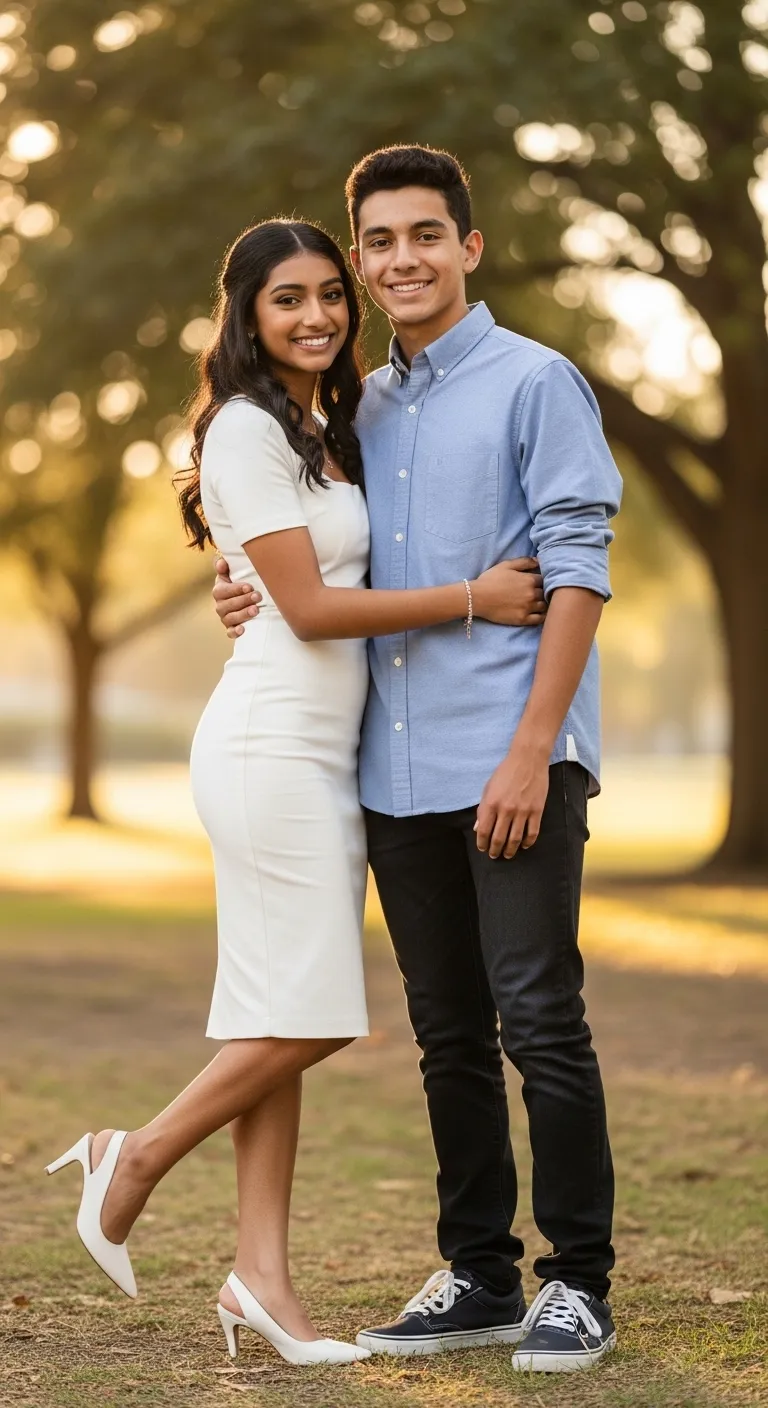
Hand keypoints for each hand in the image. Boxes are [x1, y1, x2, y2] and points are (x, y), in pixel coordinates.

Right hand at [212, 555, 261, 637]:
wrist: (247, 600)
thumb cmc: (240, 584)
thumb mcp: (232, 573)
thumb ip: (225, 567)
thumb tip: (222, 562)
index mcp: (219, 591)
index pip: (222, 591)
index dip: (235, 589)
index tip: (249, 586)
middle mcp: (220, 605)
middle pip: (227, 605)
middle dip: (243, 600)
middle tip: (258, 596)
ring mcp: (225, 618)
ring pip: (230, 618)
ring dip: (243, 614)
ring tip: (256, 610)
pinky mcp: (231, 628)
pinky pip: (230, 632)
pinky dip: (235, 632)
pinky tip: (243, 629)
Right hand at [471, 559, 545, 626]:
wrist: (477, 598)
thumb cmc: (490, 580)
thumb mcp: (506, 565)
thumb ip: (524, 562)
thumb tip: (539, 560)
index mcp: (529, 579)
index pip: (545, 579)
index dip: (543, 580)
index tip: (538, 582)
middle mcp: (531, 594)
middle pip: (546, 593)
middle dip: (544, 592)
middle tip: (539, 593)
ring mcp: (528, 607)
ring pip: (545, 606)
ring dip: (544, 604)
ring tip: (539, 603)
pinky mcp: (523, 619)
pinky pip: (539, 619)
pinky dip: (542, 616)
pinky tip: (539, 613)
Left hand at [475, 744, 549, 858]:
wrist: (528, 759)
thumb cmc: (506, 771)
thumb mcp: (488, 787)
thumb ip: (482, 808)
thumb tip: (477, 827)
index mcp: (491, 803)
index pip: (483, 830)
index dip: (482, 843)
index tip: (482, 848)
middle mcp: (506, 810)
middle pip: (498, 838)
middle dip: (495, 850)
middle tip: (494, 855)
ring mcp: (522, 811)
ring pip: (515, 839)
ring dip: (510, 850)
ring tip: (508, 855)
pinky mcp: (536, 811)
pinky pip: (532, 833)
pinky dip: (527, 842)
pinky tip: (524, 845)